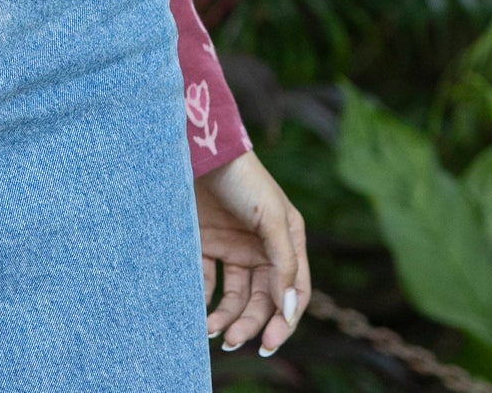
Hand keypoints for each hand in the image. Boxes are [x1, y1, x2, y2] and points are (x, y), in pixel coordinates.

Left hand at [194, 149, 309, 357]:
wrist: (200, 148)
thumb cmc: (242, 178)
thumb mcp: (272, 218)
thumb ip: (284, 264)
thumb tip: (290, 309)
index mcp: (288, 241)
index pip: (294, 293)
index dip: (284, 321)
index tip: (268, 344)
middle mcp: (262, 248)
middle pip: (263, 300)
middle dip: (250, 324)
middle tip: (232, 341)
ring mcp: (233, 246)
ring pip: (235, 297)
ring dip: (227, 318)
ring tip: (212, 332)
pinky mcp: (206, 242)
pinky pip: (208, 281)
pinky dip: (204, 300)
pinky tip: (197, 313)